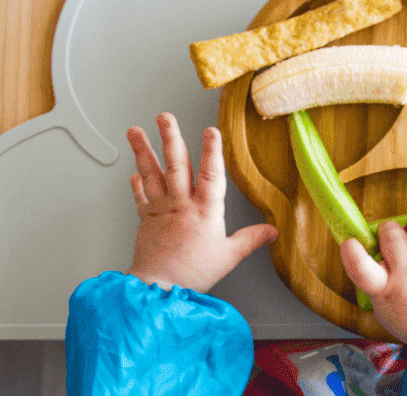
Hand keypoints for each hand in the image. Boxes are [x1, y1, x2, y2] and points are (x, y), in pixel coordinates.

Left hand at [125, 112, 277, 292]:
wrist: (159, 287)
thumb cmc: (193, 273)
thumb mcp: (229, 256)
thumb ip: (250, 239)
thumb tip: (272, 231)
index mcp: (205, 211)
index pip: (211, 174)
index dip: (212, 151)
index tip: (211, 131)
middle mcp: (181, 204)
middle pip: (176, 165)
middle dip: (170, 138)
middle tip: (165, 117)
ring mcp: (161, 209)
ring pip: (152, 174)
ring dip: (143, 151)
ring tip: (135, 131)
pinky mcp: (145, 219)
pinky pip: (140, 196)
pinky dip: (137, 182)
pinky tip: (134, 170)